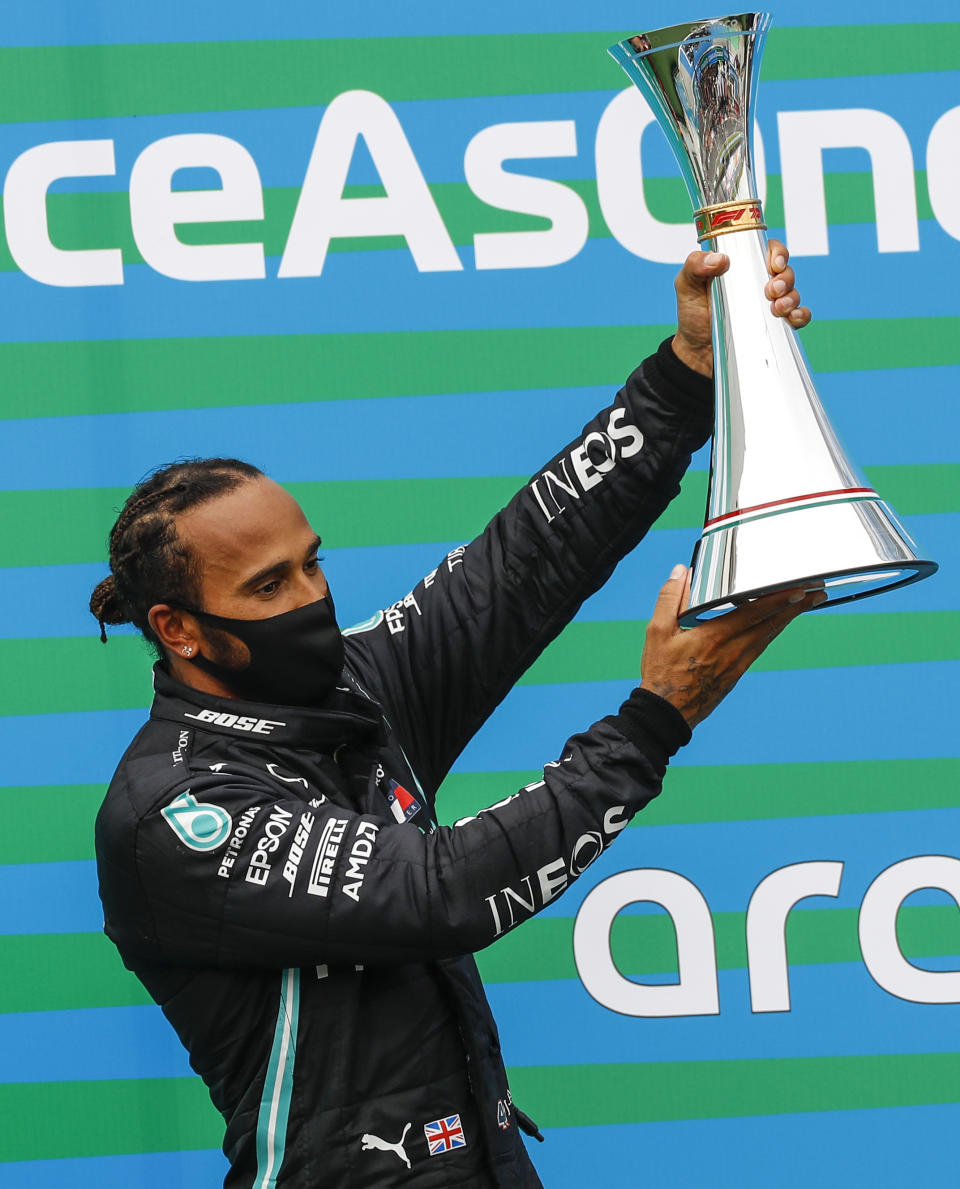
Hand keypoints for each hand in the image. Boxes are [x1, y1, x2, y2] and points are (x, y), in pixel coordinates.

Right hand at [639, 564, 825, 727]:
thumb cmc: (661, 671)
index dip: (778, 599)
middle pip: (771, 624)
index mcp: (714, 636)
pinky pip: (759, 649)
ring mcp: (737, 664)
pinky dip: (771, 634)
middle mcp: (732, 650)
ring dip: (787, 619)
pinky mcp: (736, 674)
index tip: (799, 588)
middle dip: (796, 607)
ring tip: (804, 605)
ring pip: (768, 637)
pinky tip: (775, 627)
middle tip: (816, 593)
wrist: (666, 712)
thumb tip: (681, 572)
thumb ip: (670, 598)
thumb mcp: (657, 630)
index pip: (753, 612)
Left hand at [671, 238, 811, 376]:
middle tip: (772, 290)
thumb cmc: (692, 314)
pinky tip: (792, 319)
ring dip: (792, 297)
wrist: (697, 351)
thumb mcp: (686, 285)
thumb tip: (720, 259)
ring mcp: (769, 304)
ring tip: (777, 308)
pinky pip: (797, 316)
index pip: (768, 250)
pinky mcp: (774, 325)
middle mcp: (759, 282)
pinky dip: (801, 315)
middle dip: (785, 278)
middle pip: (785, 270)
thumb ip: (695, 266)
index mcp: (742, 266)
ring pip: (793, 292)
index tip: (774, 264)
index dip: (777, 253)